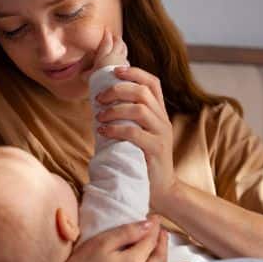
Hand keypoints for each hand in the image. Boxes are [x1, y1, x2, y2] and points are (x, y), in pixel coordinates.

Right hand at [40, 215, 167, 261]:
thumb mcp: (102, 243)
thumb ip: (126, 233)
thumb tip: (148, 224)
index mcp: (133, 261)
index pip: (150, 239)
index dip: (153, 226)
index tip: (154, 216)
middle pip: (159, 254)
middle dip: (161, 239)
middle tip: (159, 228)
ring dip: (164, 253)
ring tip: (163, 242)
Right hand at [81, 29, 129, 80]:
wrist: (111, 90)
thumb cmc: (98, 84)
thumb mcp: (88, 78)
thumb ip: (85, 73)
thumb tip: (82, 74)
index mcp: (103, 56)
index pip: (106, 41)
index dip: (107, 35)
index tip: (107, 30)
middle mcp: (114, 56)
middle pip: (118, 43)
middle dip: (116, 38)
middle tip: (114, 35)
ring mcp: (122, 62)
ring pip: (124, 49)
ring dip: (122, 45)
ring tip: (120, 44)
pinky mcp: (128, 68)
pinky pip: (126, 59)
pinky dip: (124, 56)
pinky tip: (123, 58)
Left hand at [94, 65, 178, 209]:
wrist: (162, 190)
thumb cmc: (143, 161)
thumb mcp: (139, 135)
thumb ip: (129, 119)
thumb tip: (101, 104)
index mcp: (160, 113)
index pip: (152, 82)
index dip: (134, 73)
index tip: (114, 71)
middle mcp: (163, 120)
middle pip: (143, 92)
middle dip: (118, 90)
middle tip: (99, 99)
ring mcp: (161, 134)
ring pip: (139, 109)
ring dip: (114, 109)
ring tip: (99, 116)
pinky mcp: (156, 149)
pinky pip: (135, 132)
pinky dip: (116, 129)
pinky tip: (103, 131)